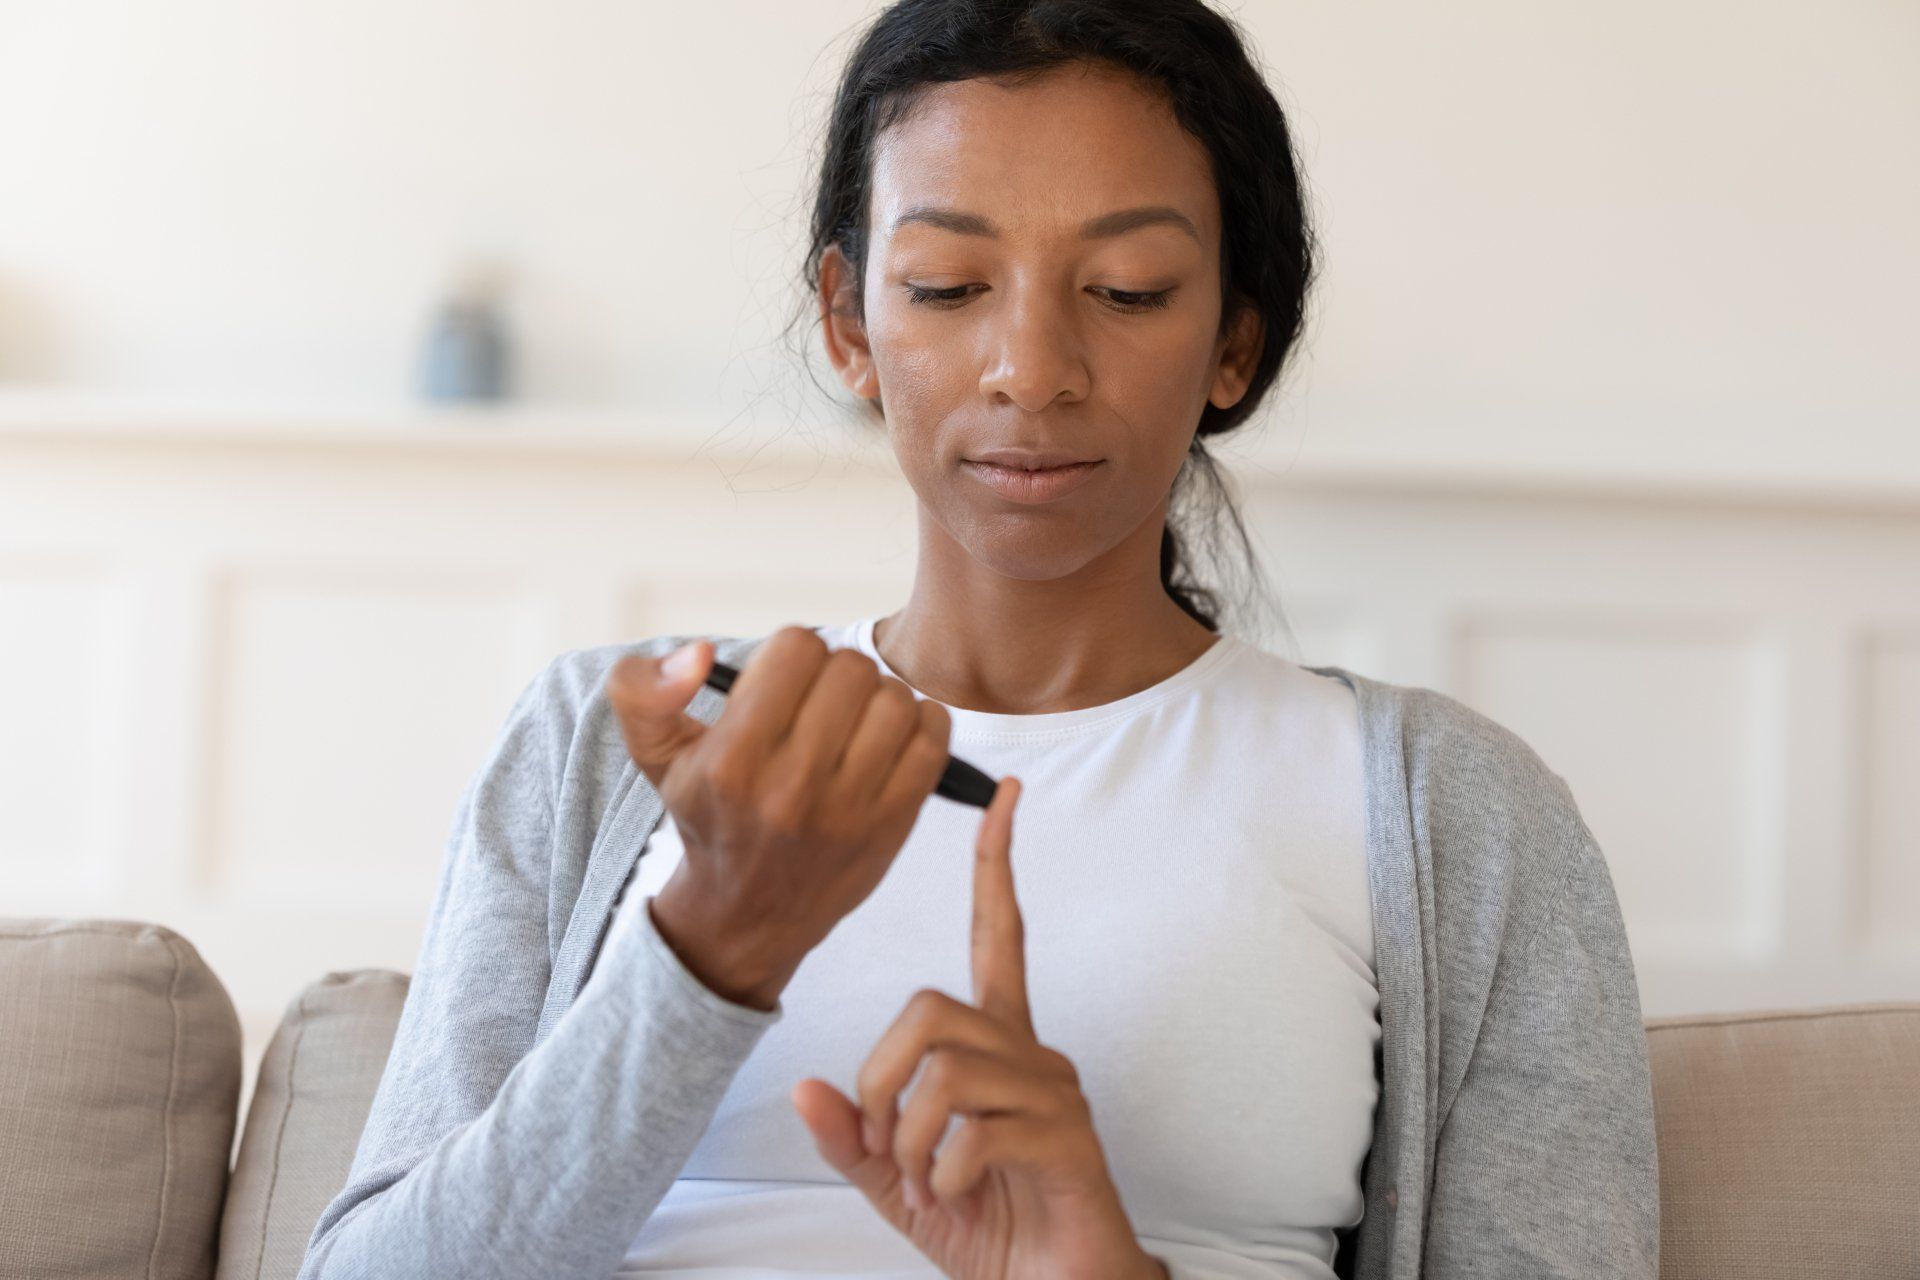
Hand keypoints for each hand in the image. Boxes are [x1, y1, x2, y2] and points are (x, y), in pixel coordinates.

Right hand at [605, 626, 952, 1009]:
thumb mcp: (656, 755)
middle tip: (819, 701)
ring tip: (853, 720)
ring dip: (879, 696)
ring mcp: (850, 809)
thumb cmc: (709, 816)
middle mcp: (791, 788)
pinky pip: (934, 735)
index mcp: (732, 762)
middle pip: (851, 668)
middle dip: (835, 672)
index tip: (782, 683)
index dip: (791, 654)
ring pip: (896, 698)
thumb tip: (697, 653)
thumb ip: (643, 690)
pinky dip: (920, 722)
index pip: (796, 648)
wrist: (749, 913)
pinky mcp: (895, 822)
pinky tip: (889, 736)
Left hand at [791, 777, 1167, 1279]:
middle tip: (889, 1148)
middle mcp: (1031, 1053)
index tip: (1004, 796)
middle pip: (931, 1007)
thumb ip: (855, 1138)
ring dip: (912, 1139)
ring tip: (930, 1183)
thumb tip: (804, 1090)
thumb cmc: (989, 1227)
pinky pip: (977, 1130)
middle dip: (882, 1081)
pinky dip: (946, 1173)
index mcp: (995, 1048)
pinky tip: (959, 1198)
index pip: (996, 934)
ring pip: (947, 1069)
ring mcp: (1055, 1094)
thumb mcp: (899, 1183)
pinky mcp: (1068, 1140)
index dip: (996, 866)